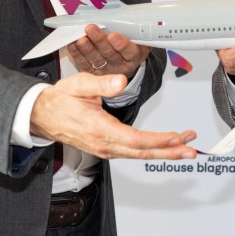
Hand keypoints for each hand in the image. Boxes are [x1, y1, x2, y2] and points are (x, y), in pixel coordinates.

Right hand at [30, 73, 196, 159]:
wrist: (42, 115)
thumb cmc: (61, 100)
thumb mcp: (79, 84)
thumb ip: (101, 83)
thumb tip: (121, 81)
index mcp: (99, 129)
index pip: (134, 139)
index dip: (158, 140)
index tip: (176, 137)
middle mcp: (104, 144)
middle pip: (142, 151)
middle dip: (170, 151)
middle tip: (192, 149)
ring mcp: (105, 149)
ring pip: (139, 154)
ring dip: (164, 151)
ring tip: (185, 147)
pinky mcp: (106, 148)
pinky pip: (132, 152)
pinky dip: (151, 150)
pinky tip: (165, 146)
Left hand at [67, 23, 148, 78]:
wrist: (124, 62)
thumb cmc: (130, 44)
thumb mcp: (137, 38)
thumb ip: (131, 30)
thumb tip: (120, 14)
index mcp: (134, 56)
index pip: (130, 51)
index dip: (121, 44)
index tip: (113, 35)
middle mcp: (121, 65)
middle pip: (110, 54)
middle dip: (99, 40)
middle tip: (90, 28)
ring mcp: (107, 71)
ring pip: (96, 60)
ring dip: (87, 48)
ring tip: (80, 38)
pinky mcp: (94, 74)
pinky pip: (84, 64)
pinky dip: (77, 54)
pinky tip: (72, 44)